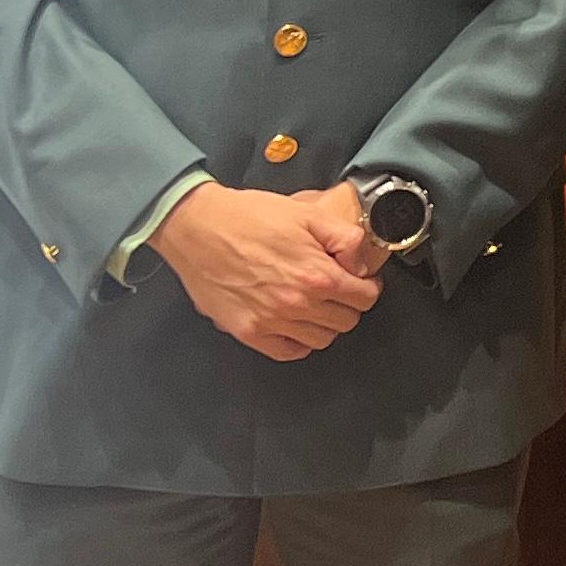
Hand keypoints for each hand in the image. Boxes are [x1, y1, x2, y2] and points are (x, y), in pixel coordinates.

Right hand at [150, 182, 383, 361]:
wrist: (198, 227)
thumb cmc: (250, 216)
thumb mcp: (308, 213)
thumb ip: (345, 238)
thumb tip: (362, 263)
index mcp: (317, 275)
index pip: (365, 298)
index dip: (368, 287)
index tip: (361, 281)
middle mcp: (296, 304)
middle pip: (346, 321)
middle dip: (348, 304)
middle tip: (337, 289)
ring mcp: (271, 322)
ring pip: (320, 340)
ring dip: (324, 323)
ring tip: (315, 303)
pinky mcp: (248, 332)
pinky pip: (288, 351)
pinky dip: (298, 341)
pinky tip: (295, 322)